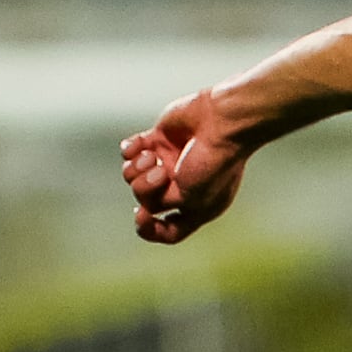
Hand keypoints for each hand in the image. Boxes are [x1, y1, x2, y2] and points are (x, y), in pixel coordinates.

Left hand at [122, 90, 251, 244]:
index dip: (149, 229)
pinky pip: (131, 150)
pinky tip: (138, 146)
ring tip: (151, 156)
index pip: (168, 230)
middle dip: (144, 188)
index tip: (141, 216)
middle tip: (160, 173)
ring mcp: (170, 162)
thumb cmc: (213, 163)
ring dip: (135, 169)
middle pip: (145, 200)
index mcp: (197, 206)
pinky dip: (129, 149)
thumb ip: (162, 205)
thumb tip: (140, 201)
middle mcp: (182, 187)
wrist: (223, 122)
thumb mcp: (191, 199)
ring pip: (133, 176)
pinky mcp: (160, 139)